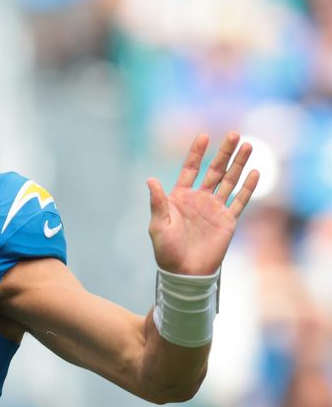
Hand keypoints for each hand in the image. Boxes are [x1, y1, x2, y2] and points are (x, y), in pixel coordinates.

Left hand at [147, 131, 259, 274]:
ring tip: (249, 146)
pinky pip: (240, 201)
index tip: (204, 136)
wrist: (184, 272)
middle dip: (224, 153)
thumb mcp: (158, 225)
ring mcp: (215, 209)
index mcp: (180, 197)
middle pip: (214, 170)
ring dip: (239, 164)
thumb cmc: (167, 250)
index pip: (191, 169)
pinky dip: (248, 187)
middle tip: (235, 134)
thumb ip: (158, 202)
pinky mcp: (228, 221)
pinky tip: (255, 172)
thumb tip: (150, 179)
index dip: (197, 153)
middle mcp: (199, 199)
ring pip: (229, 181)